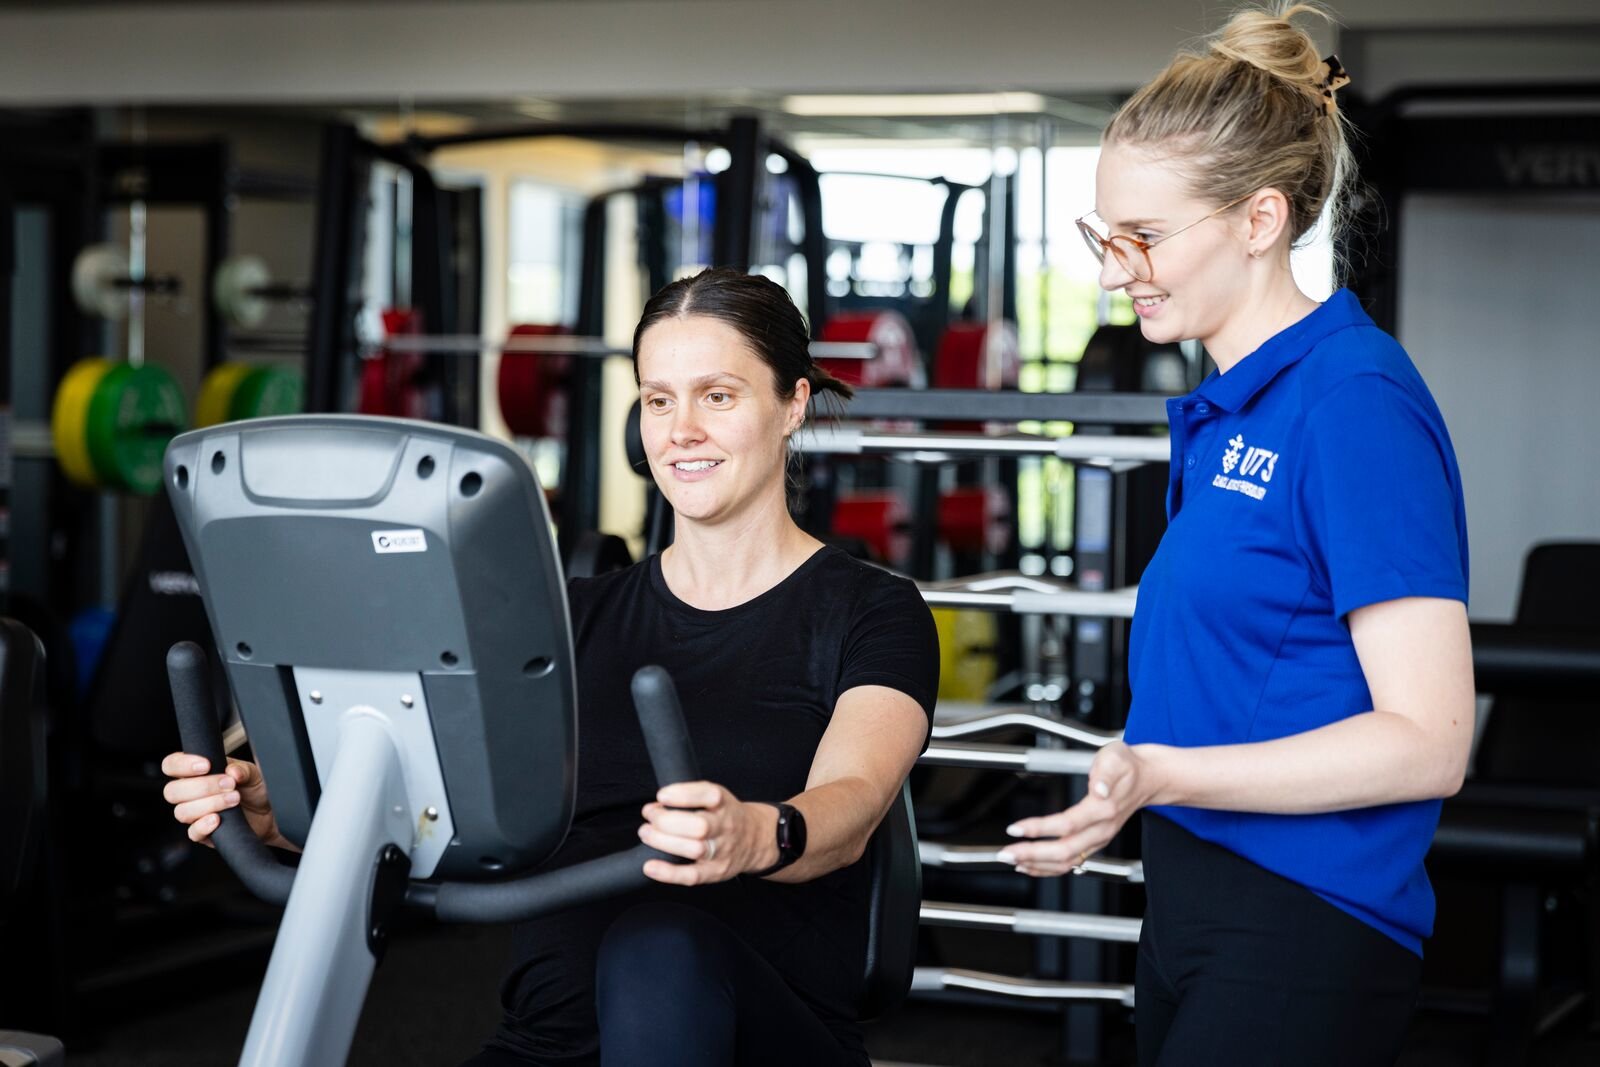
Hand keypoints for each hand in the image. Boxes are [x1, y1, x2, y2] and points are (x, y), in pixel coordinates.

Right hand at [160, 752, 291, 849]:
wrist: (271, 815)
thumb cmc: (256, 790)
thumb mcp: (254, 774)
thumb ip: (243, 769)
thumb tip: (232, 771)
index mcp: (197, 773)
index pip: (172, 765)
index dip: (182, 765)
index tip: (205, 765)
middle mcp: (191, 794)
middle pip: (172, 791)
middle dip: (202, 786)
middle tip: (229, 784)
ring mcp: (195, 815)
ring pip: (182, 811)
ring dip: (210, 804)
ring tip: (234, 799)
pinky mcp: (204, 833)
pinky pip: (193, 833)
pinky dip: (204, 825)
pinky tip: (218, 819)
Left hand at [638, 781, 778, 886]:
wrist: (755, 839)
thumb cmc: (726, 816)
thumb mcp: (716, 796)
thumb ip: (689, 797)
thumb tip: (656, 806)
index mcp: (724, 804)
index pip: (710, 795)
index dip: (684, 795)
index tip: (662, 795)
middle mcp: (725, 826)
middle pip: (700, 826)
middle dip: (667, 821)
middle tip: (650, 816)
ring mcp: (721, 851)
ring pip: (695, 849)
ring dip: (664, 842)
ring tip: (646, 834)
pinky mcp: (715, 872)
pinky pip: (692, 876)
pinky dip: (669, 873)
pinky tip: (651, 866)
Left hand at [998, 742, 1156, 876]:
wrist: (1149, 778)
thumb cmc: (1128, 765)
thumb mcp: (1115, 757)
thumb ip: (1105, 772)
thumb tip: (1099, 788)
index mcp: (1103, 809)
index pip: (1067, 824)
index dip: (1040, 828)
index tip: (1016, 828)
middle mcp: (1102, 829)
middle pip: (1065, 851)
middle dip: (1032, 855)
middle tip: (1006, 852)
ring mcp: (1099, 839)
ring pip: (1068, 862)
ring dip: (1038, 865)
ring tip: (1012, 860)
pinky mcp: (1095, 842)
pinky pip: (1072, 862)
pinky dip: (1049, 868)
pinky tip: (1031, 865)